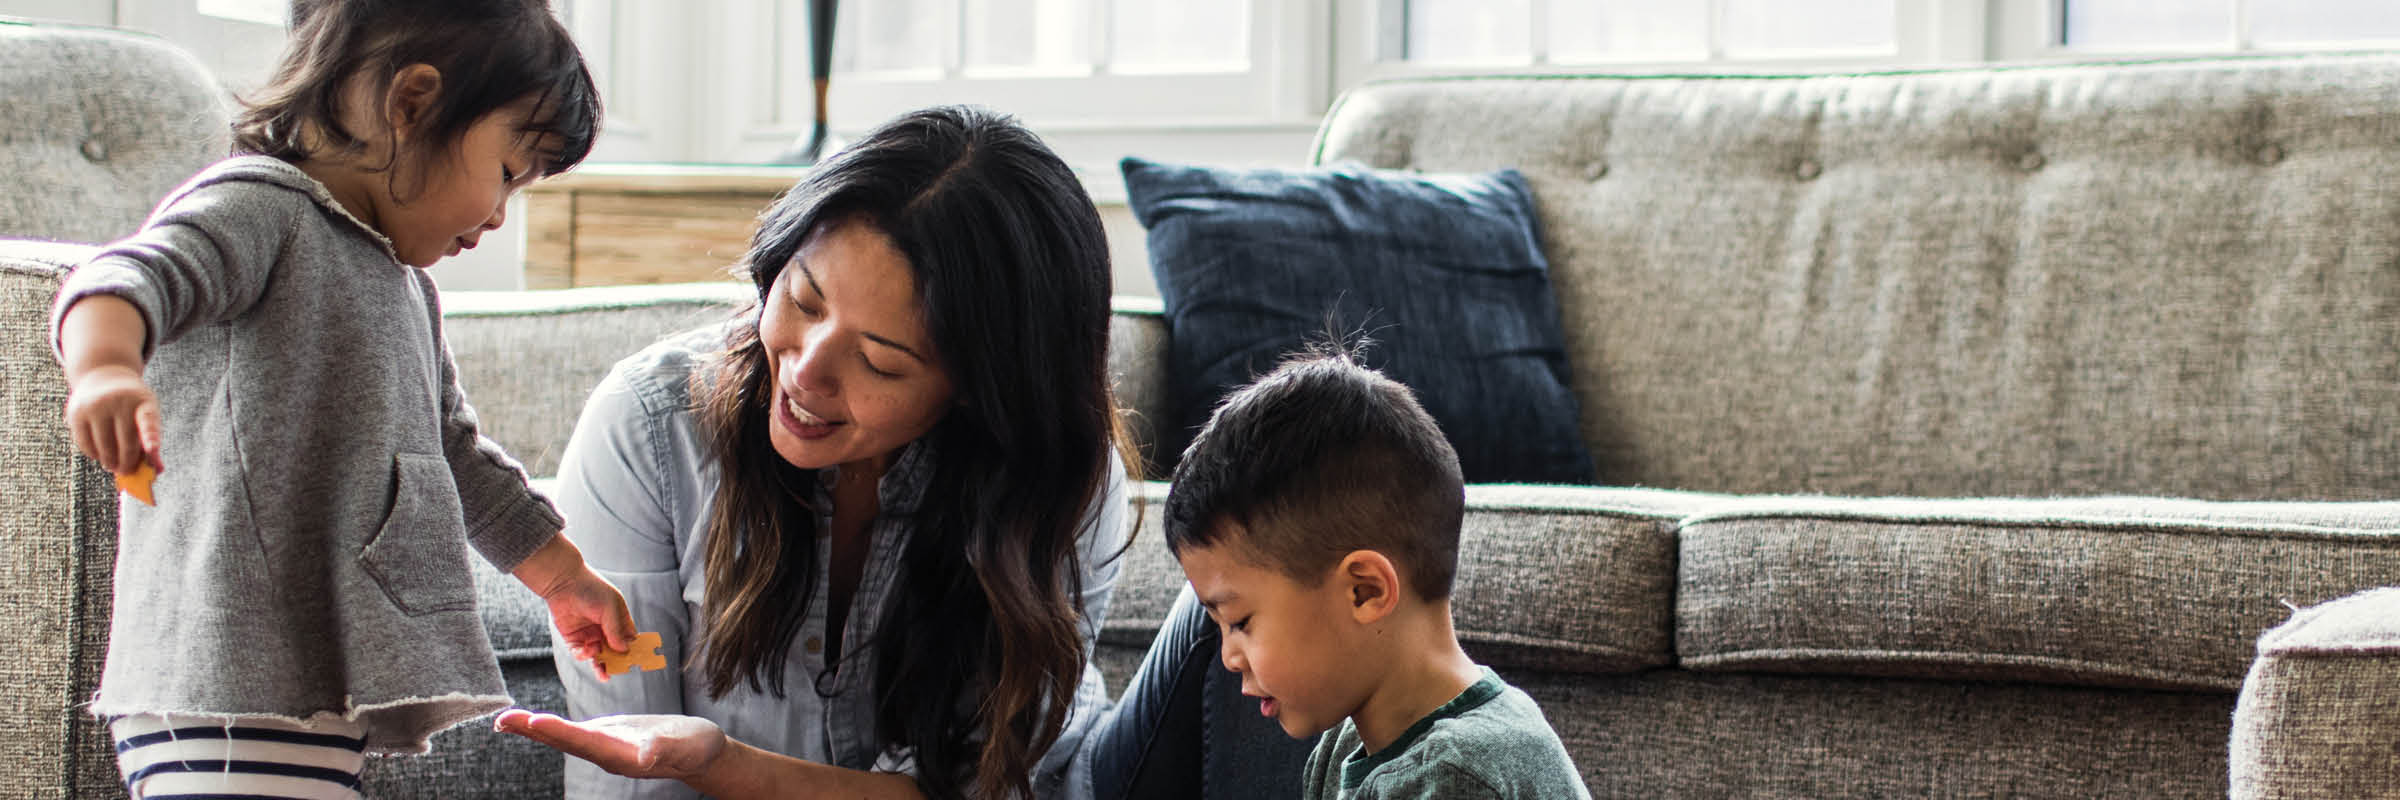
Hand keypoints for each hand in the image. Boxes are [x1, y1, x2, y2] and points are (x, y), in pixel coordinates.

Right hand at [65, 364, 161, 476]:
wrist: (105, 376)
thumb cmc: (132, 404)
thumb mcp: (147, 413)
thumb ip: (152, 440)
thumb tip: (158, 471)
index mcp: (143, 402)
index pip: (148, 420)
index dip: (151, 436)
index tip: (153, 450)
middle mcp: (119, 401)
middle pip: (125, 443)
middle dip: (127, 463)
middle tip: (127, 471)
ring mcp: (95, 406)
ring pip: (103, 447)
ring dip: (109, 462)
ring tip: (113, 466)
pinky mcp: (76, 413)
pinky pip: (85, 444)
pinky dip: (93, 454)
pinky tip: (99, 454)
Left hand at [494, 709, 724, 780]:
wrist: (701, 753)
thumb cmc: (698, 749)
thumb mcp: (686, 747)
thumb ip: (665, 750)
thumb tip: (645, 756)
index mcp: (622, 755)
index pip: (585, 742)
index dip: (559, 732)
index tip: (534, 722)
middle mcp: (606, 753)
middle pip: (564, 742)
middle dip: (533, 731)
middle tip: (502, 720)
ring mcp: (604, 746)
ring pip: (563, 738)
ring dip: (534, 729)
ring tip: (505, 720)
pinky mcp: (607, 737)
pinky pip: (572, 732)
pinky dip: (550, 726)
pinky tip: (536, 722)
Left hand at [511, 535, 637, 679]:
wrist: (563, 583)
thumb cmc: (591, 589)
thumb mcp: (610, 607)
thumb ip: (616, 629)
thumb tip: (623, 650)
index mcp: (618, 620)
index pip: (629, 640)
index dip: (634, 650)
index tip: (637, 661)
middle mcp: (605, 630)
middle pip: (614, 652)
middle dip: (617, 663)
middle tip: (618, 671)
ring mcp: (589, 635)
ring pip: (598, 656)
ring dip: (600, 664)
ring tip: (603, 672)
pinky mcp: (574, 639)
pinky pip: (581, 653)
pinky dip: (583, 656)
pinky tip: (585, 652)